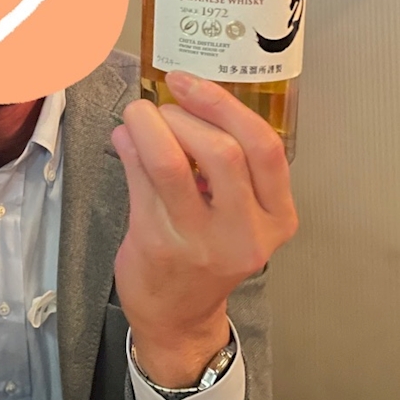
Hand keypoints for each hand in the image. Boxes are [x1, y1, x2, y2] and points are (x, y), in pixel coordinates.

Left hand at [111, 71, 297, 386]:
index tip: (189, 82)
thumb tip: (176, 99)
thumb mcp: (238, 213)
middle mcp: (245, 233)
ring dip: (148, 126)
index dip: (223, 106)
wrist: (178, 317)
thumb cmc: (209, 251)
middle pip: (222, 151)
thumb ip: (223, 161)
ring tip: (137, 116)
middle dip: (183, 115)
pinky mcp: (156, 244)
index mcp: (277, 218)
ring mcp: (199, 242)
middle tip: (160, 108)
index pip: (264, 148)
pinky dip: (129, 148)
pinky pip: (139, 180)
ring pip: (171, 164)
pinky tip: (124, 138)